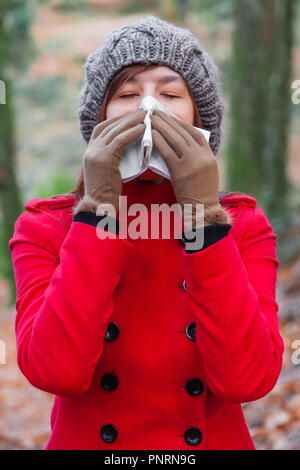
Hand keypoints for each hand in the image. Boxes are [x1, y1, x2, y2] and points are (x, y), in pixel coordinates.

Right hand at [74, 109, 146, 215]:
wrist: (99, 207)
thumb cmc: (107, 194)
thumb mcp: (107, 172)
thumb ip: (112, 159)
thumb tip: (127, 149)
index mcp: (89, 152)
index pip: (102, 128)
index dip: (117, 120)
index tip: (131, 117)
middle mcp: (90, 150)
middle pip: (109, 125)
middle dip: (126, 117)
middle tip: (142, 112)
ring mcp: (95, 153)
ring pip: (115, 130)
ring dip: (132, 121)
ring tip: (146, 116)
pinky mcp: (104, 158)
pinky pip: (120, 140)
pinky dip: (132, 132)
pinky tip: (143, 129)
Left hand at [151, 109, 228, 228]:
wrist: (203, 212)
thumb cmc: (200, 197)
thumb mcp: (204, 175)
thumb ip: (195, 160)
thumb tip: (180, 149)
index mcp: (210, 156)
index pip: (196, 134)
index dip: (182, 124)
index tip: (170, 118)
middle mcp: (203, 157)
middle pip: (184, 132)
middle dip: (168, 121)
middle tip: (156, 112)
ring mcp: (193, 163)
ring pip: (176, 139)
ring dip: (162, 127)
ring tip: (150, 119)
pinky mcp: (182, 171)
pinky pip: (168, 151)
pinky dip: (159, 141)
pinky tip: (151, 135)